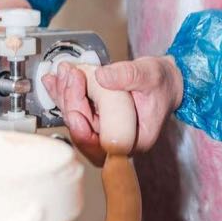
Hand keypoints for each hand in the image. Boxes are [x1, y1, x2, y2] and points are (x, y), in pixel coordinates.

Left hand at [47, 56, 182, 154]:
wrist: (164, 79)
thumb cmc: (162, 82)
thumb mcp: (150, 74)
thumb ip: (128, 75)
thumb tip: (102, 76)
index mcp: (134, 141)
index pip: (102, 146)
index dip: (84, 133)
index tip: (76, 110)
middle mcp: (117, 141)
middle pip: (84, 133)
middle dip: (71, 104)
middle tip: (69, 77)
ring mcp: (105, 130)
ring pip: (77, 121)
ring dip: (65, 97)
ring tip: (61, 74)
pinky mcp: (97, 118)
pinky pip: (77, 110)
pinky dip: (65, 94)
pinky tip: (56, 80)